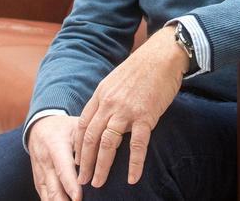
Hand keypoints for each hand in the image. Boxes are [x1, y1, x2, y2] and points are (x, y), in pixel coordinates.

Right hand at [27, 115, 82, 199]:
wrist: (39, 128)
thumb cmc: (64, 128)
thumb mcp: (77, 127)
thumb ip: (89, 141)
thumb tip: (104, 155)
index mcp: (55, 146)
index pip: (63, 169)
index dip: (70, 185)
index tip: (78, 198)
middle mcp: (45, 162)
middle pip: (53, 187)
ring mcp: (39, 174)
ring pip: (47, 195)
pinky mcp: (38, 181)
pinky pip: (44, 196)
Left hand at [73, 26, 188, 187]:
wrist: (162, 56)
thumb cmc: (142, 67)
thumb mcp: (115, 80)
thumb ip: (107, 98)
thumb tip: (103, 115)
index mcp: (100, 95)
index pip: (82, 125)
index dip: (78, 145)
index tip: (77, 160)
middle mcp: (109, 104)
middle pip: (90, 138)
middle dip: (84, 162)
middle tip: (81, 180)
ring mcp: (126, 111)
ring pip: (108, 144)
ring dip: (101, 166)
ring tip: (98, 183)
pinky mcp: (145, 116)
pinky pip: (138, 145)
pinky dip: (135, 164)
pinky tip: (132, 179)